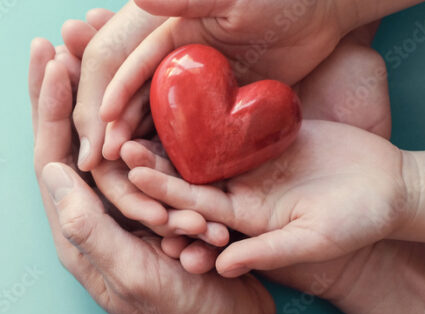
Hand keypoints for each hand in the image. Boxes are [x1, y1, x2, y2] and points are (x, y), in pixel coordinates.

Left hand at [29, 29, 324, 313]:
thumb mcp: (133, 277)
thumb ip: (90, 231)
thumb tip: (51, 175)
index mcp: (77, 231)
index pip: (51, 156)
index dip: (50, 106)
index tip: (52, 57)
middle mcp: (92, 214)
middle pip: (69, 138)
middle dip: (63, 88)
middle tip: (63, 36)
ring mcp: (122, 207)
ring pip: (102, 138)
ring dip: (96, 93)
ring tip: (91, 49)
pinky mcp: (153, 204)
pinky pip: (137, 152)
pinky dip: (134, 116)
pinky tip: (136, 84)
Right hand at [77, 0, 349, 170]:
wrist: (323, 11)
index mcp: (167, 37)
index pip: (129, 67)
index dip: (113, 93)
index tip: (101, 120)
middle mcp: (174, 68)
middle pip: (135, 104)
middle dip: (118, 130)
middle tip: (104, 160)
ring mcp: (196, 95)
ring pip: (159, 128)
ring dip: (143, 153)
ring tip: (133, 176)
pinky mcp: (220, 115)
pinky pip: (194, 143)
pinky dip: (180, 162)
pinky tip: (172, 186)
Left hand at [130, 119, 407, 276]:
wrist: (390, 191)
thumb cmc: (357, 224)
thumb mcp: (313, 241)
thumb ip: (267, 252)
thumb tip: (224, 268)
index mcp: (239, 221)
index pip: (191, 207)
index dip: (162, 192)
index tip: (132, 175)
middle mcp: (237, 193)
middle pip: (188, 175)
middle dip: (155, 162)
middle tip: (121, 144)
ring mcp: (249, 164)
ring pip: (203, 147)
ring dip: (174, 136)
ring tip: (142, 117)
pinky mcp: (264, 138)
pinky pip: (231, 123)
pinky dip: (209, 112)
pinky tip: (184, 96)